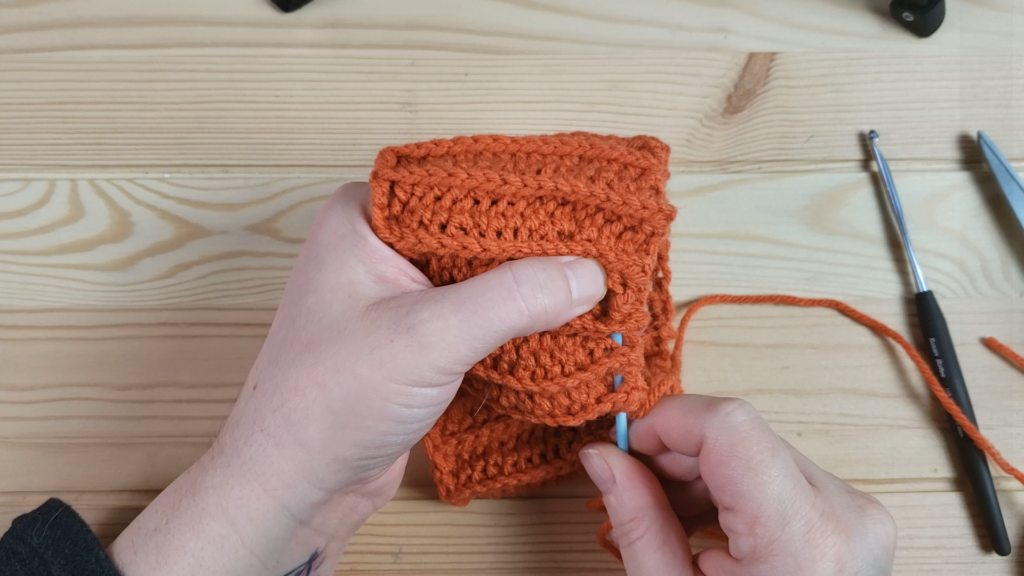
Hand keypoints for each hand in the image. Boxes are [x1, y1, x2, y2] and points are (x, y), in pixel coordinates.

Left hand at [109, 182, 606, 574]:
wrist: (295, 487)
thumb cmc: (325, 402)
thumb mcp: (425, 338)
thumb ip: (509, 299)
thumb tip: (586, 273)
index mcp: (364, 218)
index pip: (460, 183)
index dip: (526, 194)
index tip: (588, 203)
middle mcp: (380, 247)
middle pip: (476, 230)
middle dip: (536, 245)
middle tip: (605, 247)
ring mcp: (398, 295)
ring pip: (480, 276)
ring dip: (529, 287)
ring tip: (596, 284)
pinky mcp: (415, 339)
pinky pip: (476, 315)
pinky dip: (514, 322)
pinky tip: (561, 326)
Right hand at [580, 395, 895, 575]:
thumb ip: (639, 522)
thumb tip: (602, 457)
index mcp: (802, 538)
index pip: (727, 425)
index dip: (665, 424)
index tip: (626, 449)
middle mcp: (843, 513)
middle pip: (739, 436)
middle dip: (675, 455)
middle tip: (633, 490)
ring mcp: (856, 513)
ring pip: (756, 450)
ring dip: (701, 475)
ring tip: (669, 523)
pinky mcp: (853, 517)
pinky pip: (778, 475)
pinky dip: (732, 491)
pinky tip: (703, 528)